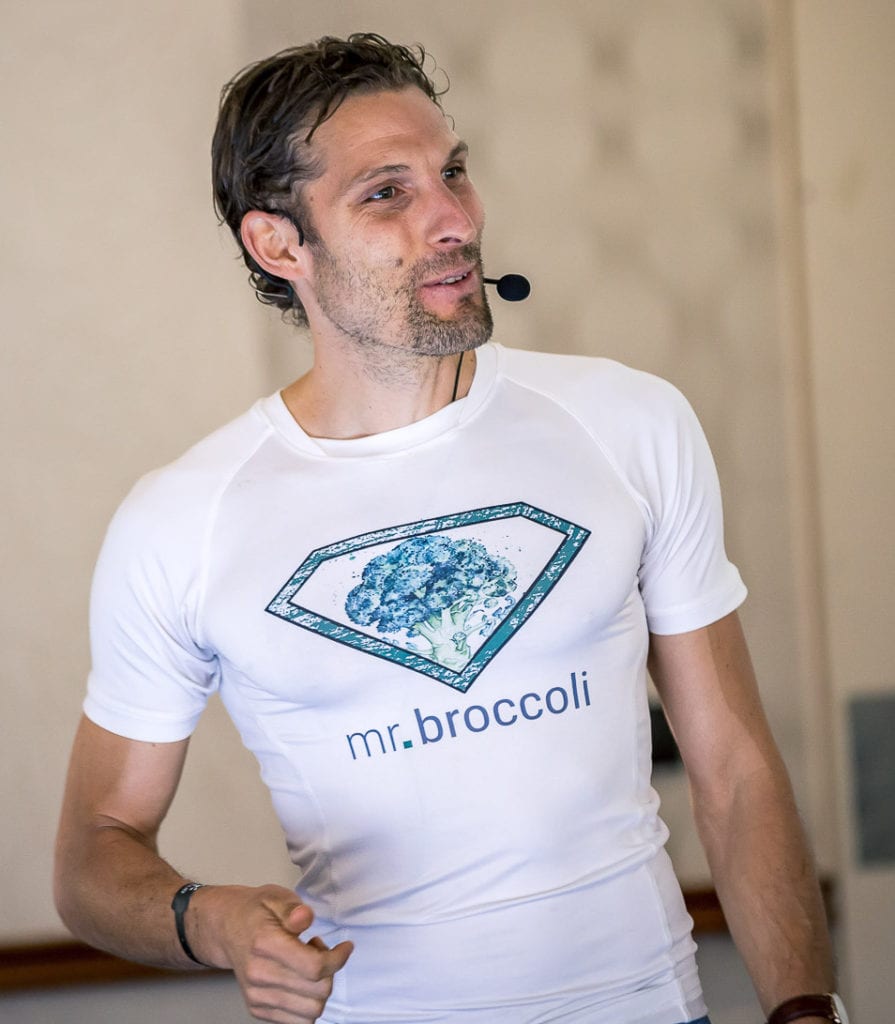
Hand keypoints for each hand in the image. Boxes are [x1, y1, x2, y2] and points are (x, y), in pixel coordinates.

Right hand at [193, 884, 352, 1022]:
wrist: (227, 927)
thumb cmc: (256, 911)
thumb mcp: (276, 896)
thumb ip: (293, 908)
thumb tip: (304, 917)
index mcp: (265, 944)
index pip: (314, 966)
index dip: (338, 958)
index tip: (345, 947)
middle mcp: (258, 974)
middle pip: (317, 992)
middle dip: (330, 972)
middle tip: (320, 950)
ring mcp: (256, 995)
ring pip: (310, 1012)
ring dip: (320, 990)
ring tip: (309, 965)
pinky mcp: (257, 1008)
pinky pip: (296, 1021)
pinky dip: (307, 1003)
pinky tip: (300, 979)